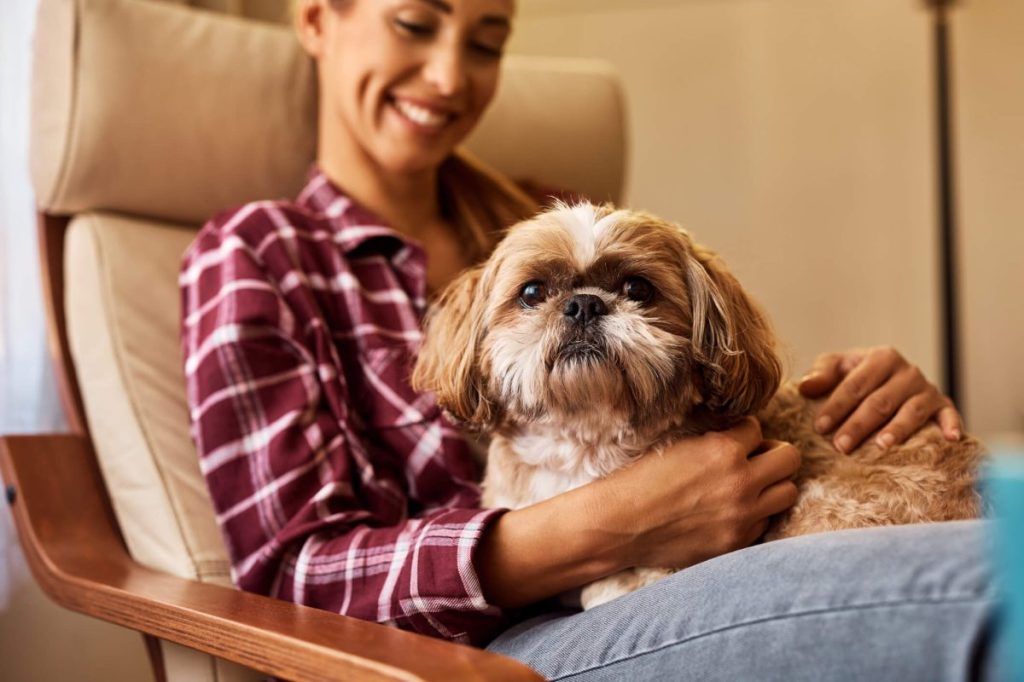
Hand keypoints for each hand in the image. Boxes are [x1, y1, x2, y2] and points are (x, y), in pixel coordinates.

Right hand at [476, 417, 799, 607]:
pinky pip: (766, 523)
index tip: (733, 439)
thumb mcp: (677, 446)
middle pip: (789, 458)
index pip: (757, 427)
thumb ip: (714, 441)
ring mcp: (742, 516)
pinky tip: (733, 511)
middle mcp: (740, 481)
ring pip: (788, 492)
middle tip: (754, 459)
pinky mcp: (736, 543)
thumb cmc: (639, 481)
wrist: (618, 525)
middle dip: (772, 454)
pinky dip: (756, 514)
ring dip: (772, 485)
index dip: (744, 432)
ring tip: (750, 486)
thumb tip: (740, 436)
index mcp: (722, 450)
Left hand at [798, 346, 961, 452]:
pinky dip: (951, 425)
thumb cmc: (859, 375)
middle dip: (859, 424)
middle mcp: (907, 371)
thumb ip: (822, 373)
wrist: (892, 378)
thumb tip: (805, 386)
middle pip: (880, 401)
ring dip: (897, 429)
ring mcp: (927, 389)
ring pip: (910, 411)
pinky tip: (949, 439)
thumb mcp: (838, 367)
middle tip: (840, 445)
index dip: (837, 405)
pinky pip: (949, 415)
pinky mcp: (943, 405)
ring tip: (881, 445)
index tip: (820, 426)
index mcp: (881, 357)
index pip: (855, 384)